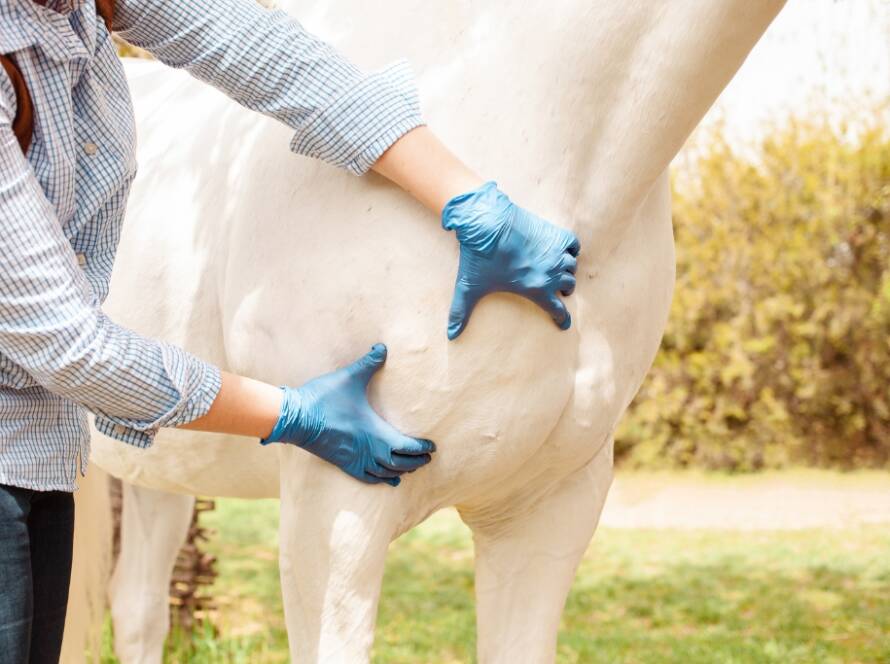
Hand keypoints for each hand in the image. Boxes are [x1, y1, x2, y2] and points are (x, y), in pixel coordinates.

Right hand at [261, 344, 434, 485]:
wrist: (295, 417)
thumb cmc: (324, 398)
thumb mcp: (349, 377)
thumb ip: (369, 363)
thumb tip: (383, 347)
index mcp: (376, 433)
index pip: (407, 446)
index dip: (421, 448)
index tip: (432, 447)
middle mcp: (369, 451)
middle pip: (400, 463)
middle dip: (416, 461)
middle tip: (427, 458)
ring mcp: (355, 460)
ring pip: (386, 473)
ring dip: (401, 471)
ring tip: (411, 468)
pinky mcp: (343, 464)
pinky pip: (367, 478)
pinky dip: (381, 480)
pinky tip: (388, 481)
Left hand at [441, 181, 580, 338]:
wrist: (487, 222)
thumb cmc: (479, 257)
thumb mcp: (469, 287)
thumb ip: (461, 312)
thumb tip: (451, 335)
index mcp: (536, 289)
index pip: (558, 310)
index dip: (562, 319)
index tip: (563, 323)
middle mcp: (551, 273)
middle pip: (568, 286)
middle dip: (564, 290)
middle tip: (557, 290)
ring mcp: (555, 252)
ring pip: (571, 266)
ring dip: (567, 270)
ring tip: (559, 270)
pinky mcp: (554, 234)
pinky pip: (573, 245)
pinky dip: (571, 249)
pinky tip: (563, 250)